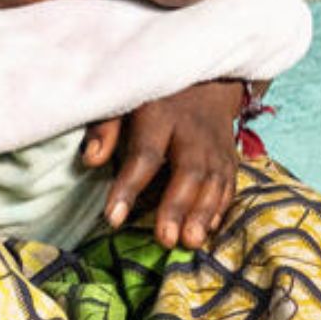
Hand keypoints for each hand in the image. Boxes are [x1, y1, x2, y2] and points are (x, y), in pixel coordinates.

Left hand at [81, 79, 243, 248]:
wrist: (205, 77)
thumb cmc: (152, 93)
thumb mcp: (124, 99)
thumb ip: (105, 128)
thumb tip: (89, 160)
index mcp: (160, 115)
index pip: (144, 154)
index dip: (128, 186)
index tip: (112, 217)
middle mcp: (192, 131)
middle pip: (188, 171)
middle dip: (177, 207)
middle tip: (165, 239)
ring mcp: (216, 145)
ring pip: (214, 181)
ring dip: (203, 214)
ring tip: (191, 242)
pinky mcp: (230, 156)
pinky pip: (230, 183)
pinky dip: (221, 207)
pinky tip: (210, 229)